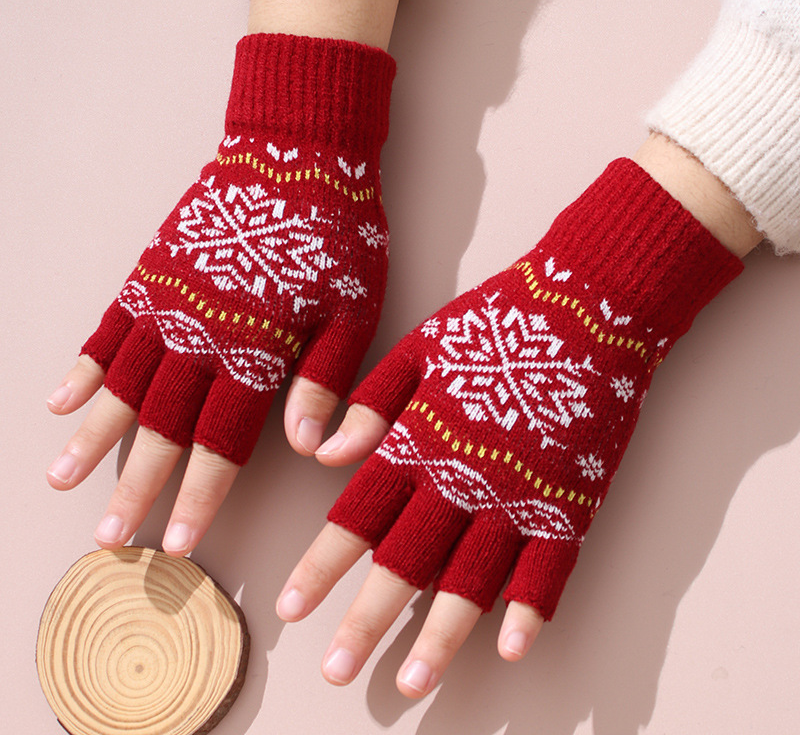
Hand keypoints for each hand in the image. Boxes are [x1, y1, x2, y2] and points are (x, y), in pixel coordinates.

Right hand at [46, 33, 395, 555]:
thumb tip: (307, 451)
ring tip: (60, 479)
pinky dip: (83, 365)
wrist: (299, 150)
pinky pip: (108, 326)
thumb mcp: (354, 312)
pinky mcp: (153, 271)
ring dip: (93, 437)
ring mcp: (169, 301)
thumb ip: (325, 382)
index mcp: (255, 350)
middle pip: (162, 425)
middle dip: (137, 486)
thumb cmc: (338, 235)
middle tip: (111, 537)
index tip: (177, 542)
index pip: (221, 441)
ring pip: (122, 382)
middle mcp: (201, 334)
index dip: (200, 495)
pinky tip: (60, 400)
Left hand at [275, 158, 742, 695]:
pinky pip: (552, 568)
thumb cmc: (498, 321)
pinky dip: (531, 610)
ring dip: (441, 636)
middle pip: (407, 561)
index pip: (359, 515)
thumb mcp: (420, 346)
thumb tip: (321, 454)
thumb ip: (371, 404)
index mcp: (421, 439)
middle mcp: (463, 477)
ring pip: (474, 580)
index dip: (322, 565)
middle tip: (336, 671)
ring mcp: (521, 494)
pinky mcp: (572, 499)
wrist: (588, 307)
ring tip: (412, 682)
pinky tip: (511, 649)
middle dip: (367, 620)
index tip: (290, 608)